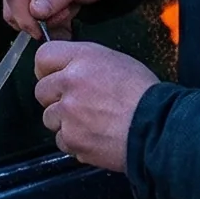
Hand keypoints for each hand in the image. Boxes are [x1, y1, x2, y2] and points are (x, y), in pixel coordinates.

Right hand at [3, 0, 115, 34]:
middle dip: (36, 20)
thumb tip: (35, 11)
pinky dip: (44, 23)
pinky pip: (25, 17)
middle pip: (11, 6)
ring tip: (67, 11)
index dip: (23, 17)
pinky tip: (62, 14)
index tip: (41, 32)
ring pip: (17, 15)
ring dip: (43, 21)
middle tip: (66, 15)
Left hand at [32, 41, 156, 174]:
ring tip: (92, 122)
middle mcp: (70, 82)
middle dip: (55, 99)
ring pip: (49, 118)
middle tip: (78, 104)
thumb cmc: (145, 95)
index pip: (43, 56)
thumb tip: (67, 70)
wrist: (158, 128)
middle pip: (41, 91)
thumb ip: (86, 63)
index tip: (52, 77)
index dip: (46, 69)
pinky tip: (95, 136)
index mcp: (83, 58)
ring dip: (65, 122)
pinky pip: (62, 140)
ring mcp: (68, 112)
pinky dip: (75, 141)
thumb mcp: (117, 62)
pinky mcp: (71, 138)